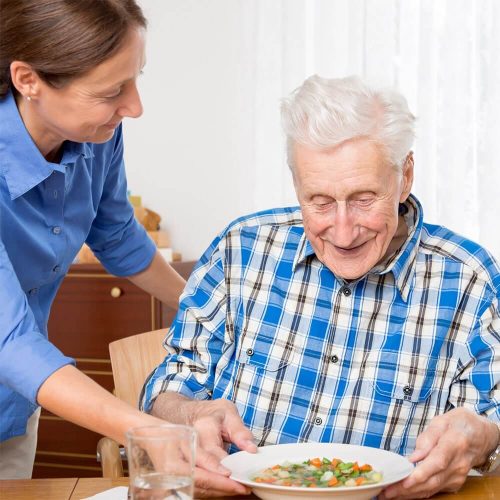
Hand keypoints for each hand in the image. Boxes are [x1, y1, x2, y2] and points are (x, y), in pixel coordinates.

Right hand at [152, 394, 256, 496]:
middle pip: (196, 472)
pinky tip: (226, 490)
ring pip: (194, 483)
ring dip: (216, 490)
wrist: (193, 414)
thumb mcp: (228, 413)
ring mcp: (179, 460)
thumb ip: (240, 431)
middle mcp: (185, 446)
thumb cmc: (213, 414)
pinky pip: (194, 485)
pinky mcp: (180, 470)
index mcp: (199, 429)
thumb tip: (251, 449)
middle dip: (218, 484)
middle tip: (241, 488)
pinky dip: (210, 490)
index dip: (215, 466)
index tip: (230, 474)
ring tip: (238, 490)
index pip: (204, 452)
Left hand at [380, 408, 498, 498]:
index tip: (404, 481)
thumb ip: (427, 438)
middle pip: (432, 480)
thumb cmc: (459, 424)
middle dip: (407, 488)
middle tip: (386, 491)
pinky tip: (402, 493)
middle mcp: (458, 464)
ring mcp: (458, 476)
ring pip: (432, 489)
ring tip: (388, 494)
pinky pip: (434, 490)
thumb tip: (414, 457)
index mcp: (454, 443)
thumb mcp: (442, 421)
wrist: (481, 435)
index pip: (437, 462)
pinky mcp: (454, 482)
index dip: (420, 474)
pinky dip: (417, 492)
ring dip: (409, 494)